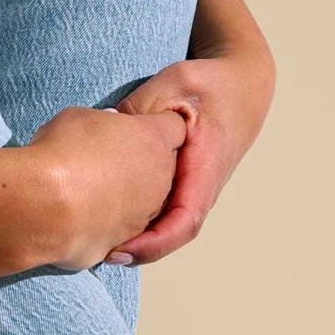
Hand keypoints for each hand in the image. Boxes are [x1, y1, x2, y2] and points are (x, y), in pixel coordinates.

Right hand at [27, 104, 186, 270]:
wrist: (44, 206)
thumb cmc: (61, 155)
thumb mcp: (79, 119)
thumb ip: (102, 126)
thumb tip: (97, 136)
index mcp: (154, 139)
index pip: (173, 126)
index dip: (151, 126)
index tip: (130, 129)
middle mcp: (159, 178)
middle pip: (161, 166)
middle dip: (139, 163)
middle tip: (102, 160)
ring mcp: (144, 214)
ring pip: (143, 202)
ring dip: (122, 195)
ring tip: (84, 190)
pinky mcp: (124, 241)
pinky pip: (119, 229)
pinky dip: (104, 223)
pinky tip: (76, 215)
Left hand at [110, 46, 274, 264]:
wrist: (242, 85)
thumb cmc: (208, 85)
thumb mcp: (174, 84)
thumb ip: (140, 111)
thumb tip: (102, 132)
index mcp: (205, 167)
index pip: (184, 221)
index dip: (153, 243)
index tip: (119, 250)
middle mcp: (202, 188)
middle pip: (171, 234)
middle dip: (135, 249)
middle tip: (92, 251)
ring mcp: (194, 190)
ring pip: (165, 227)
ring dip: (134, 239)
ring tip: (93, 242)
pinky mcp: (183, 187)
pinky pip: (161, 213)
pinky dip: (136, 221)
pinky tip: (105, 219)